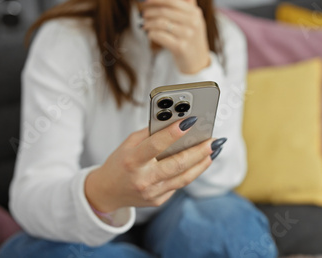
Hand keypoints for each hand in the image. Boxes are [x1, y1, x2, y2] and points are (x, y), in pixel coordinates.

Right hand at [85, 117, 223, 212]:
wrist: (107, 192)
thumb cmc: (120, 162)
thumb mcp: (128, 144)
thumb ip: (150, 134)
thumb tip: (176, 122)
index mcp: (132, 160)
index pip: (155, 145)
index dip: (174, 133)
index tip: (191, 121)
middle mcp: (142, 179)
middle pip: (177, 164)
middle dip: (198, 151)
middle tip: (213, 140)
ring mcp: (151, 193)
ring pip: (184, 177)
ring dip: (202, 163)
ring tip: (213, 151)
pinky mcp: (158, 201)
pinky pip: (178, 184)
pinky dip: (190, 172)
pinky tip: (200, 162)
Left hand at [142, 0, 210, 74]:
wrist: (198, 61)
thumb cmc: (193, 38)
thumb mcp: (195, 18)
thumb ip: (190, 1)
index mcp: (195, 12)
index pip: (172, 0)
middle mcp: (193, 22)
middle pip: (164, 11)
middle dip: (149, 12)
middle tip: (143, 14)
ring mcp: (187, 35)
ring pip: (160, 23)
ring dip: (148, 23)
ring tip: (144, 24)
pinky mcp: (180, 47)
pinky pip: (159, 36)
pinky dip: (151, 33)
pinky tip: (150, 33)